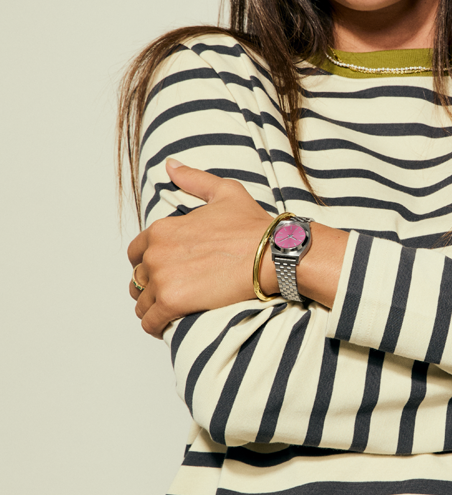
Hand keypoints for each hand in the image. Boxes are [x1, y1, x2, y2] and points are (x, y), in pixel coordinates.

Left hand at [128, 159, 273, 337]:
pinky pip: (150, 321)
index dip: (149, 263)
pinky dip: (154, 326)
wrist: (272, 253)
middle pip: (138, 278)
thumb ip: (193, 179)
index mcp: (162, 229)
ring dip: (151, 308)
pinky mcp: (171, 301)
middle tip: (171, 293)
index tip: (165, 272)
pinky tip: (165, 327)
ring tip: (167, 313)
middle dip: (150, 286)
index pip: (137, 252)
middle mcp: (156, 252)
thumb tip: (170, 166)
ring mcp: (162, 278)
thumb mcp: (224, 192)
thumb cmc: (253, 225)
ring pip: (141, 301)